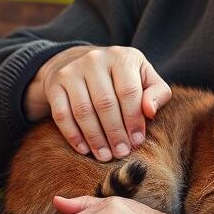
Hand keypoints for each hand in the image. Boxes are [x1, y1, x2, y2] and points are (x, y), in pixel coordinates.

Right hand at [24, 45, 170, 160]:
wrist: (80, 61)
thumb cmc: (121, 77)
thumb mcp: (144, 77)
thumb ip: (157, 93)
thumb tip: (150, 111)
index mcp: (122, 57)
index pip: (129, 92)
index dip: (133, 120)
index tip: (137, 141)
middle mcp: (95, 59)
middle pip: (105, 103)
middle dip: (115, 133)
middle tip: (121, 153)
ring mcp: (72, 70)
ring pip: (83, 111)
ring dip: (95, 138)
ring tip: (104, 155)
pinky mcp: (55, 84)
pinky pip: (62, 114)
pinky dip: (73, 135)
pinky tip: (84, 149)